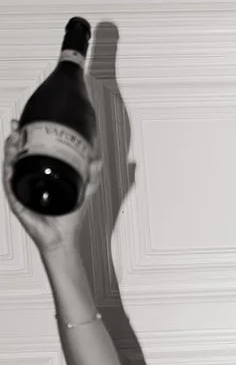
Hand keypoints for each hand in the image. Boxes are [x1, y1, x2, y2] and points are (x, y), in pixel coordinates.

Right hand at [2, 124, 101, 256]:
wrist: (63, 240)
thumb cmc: (69, 220)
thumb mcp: (83, 192)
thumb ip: (91, 176)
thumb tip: (97, 159)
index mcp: (38, 177)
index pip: (27, 153)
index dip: (23, 138)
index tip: (24, 125)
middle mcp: (26, 183)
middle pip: (14, 156)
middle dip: (13, 140)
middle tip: (16, 127)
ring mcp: (20, 192)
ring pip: (9, 167)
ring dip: (9, 152)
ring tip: (13, 140)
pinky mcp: (18, 204)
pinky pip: (10, 186)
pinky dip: (9, 175)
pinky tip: (10, 165)